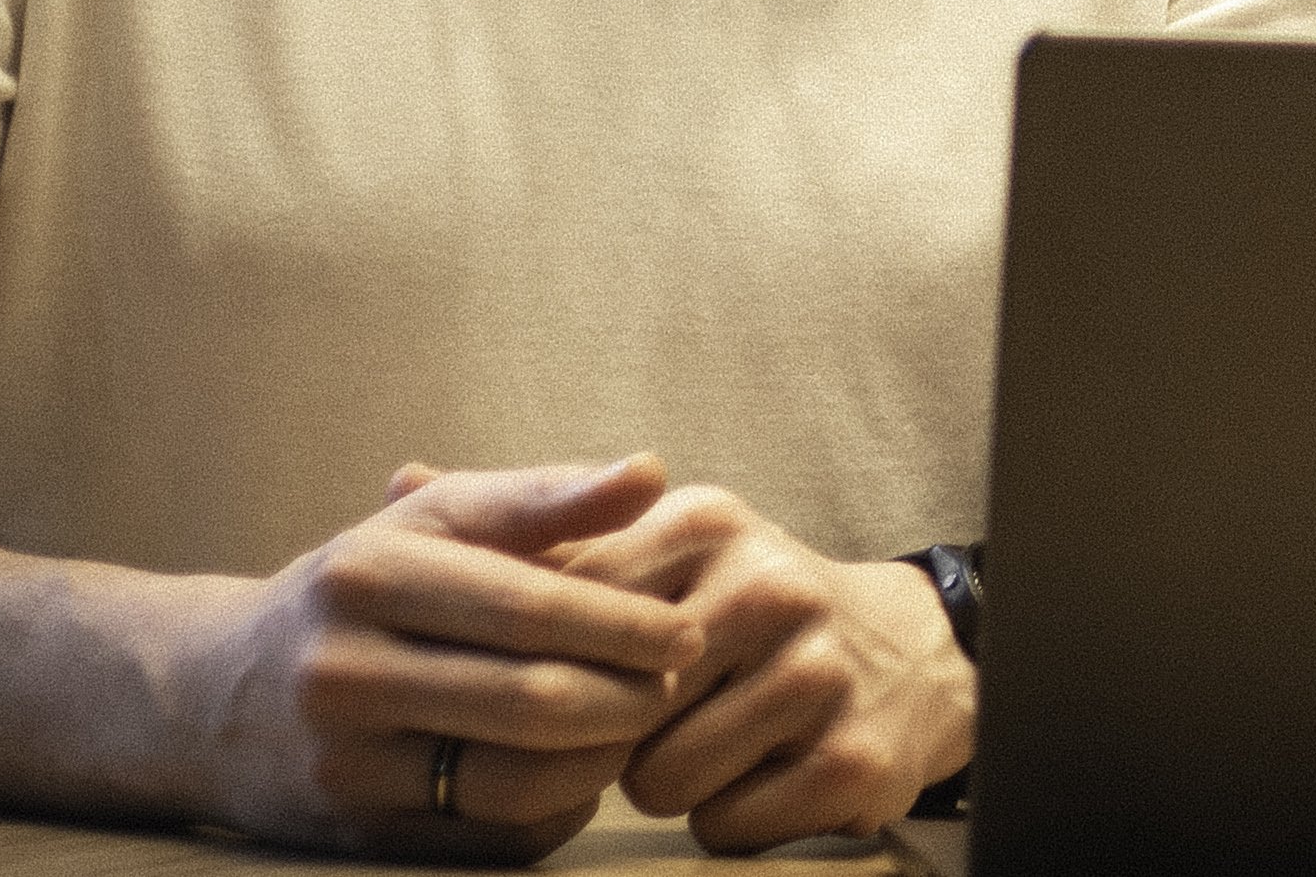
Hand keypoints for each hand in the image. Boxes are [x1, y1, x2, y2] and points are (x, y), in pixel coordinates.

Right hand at [180, 453, 700, 864]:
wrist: (214, 691)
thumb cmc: (362, 585)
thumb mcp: (434, 521)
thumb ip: (542, 498)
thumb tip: (651, 473)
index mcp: (372, 571)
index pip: (525, 603)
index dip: (620, 621)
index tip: (687, 626)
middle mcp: (347, 666)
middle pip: (527, 697)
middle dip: (625, 693)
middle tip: (681, 678)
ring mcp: (344, 760)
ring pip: (512, 776)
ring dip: (600, 757)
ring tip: (642, 722)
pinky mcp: (352, 834)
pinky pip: (486, 835)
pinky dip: (554, 808)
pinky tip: (584, 773)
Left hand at [558, 487, 975, 851]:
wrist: (907, 651)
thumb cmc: (753, 607)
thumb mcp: (674, 546)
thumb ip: (561, 547)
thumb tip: (408, 489)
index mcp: (704, 522)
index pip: (573, 607)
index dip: (544, 667)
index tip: (539, 690)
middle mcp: (765, 586)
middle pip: (610, 709)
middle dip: (610, 735)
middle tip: (649, 719)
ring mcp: (815, 673)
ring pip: (661, 782)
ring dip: (670, 783)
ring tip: (712, 740)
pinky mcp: (850, 760)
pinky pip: (724, 826)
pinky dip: (727, 818)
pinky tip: (761, 774)